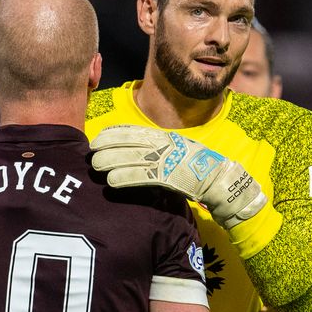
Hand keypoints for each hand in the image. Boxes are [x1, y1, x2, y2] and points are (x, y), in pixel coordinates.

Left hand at [90, 125, 266, 228]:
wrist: (220, 179)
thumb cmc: (196, 167)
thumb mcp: (177, 150)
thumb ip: (158, 148)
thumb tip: (134, 150)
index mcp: (165, 136)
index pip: (134, 130)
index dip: (114, 133)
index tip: (99, 137)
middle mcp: (164, 145)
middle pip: (129, 142)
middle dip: (108, 145)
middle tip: (91, 150)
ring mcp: (166, 160)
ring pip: (132, 158)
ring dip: (111, 161)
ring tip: (96, 166)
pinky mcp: (169, 177)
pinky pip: (143, 176)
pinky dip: (125, 178)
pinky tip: (111, 181)